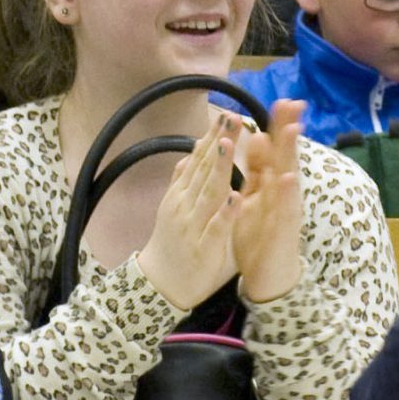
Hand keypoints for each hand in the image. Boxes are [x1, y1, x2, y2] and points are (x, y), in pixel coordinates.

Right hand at [136, 117, 237, 313]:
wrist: (161, 285)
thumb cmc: (174, 243)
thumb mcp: (176, 208)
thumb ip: (183, 182)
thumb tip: (188, 155)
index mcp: (183, 194)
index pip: (200, 160)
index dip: (214, 138)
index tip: (228, 114)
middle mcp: (186, 205)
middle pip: (205, 170)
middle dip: (219, 143)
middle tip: (232, 118)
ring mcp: (194, 225)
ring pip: (209, 193)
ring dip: (220, 169)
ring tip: (230, 145)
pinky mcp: (205, 247)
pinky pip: (216, 228)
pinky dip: (226, 213)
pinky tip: (236, 197)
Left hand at [229, 100, 304, 306]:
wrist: (268, 277)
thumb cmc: (259, 236)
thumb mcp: (254, 198)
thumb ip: (255, 170)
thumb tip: (256, 137)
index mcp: (269, 184)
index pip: (274, 150)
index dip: (278, 126)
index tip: (283, 100)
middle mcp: (282, 193)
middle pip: (286, 156)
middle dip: (288, 130)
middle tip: (294, 102)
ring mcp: (285, 210)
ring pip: (289, 177)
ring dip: (290, 154)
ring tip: (293, 129)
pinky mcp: (283, 230)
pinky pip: (285, 209)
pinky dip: (285, 193)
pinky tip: (287, 177)